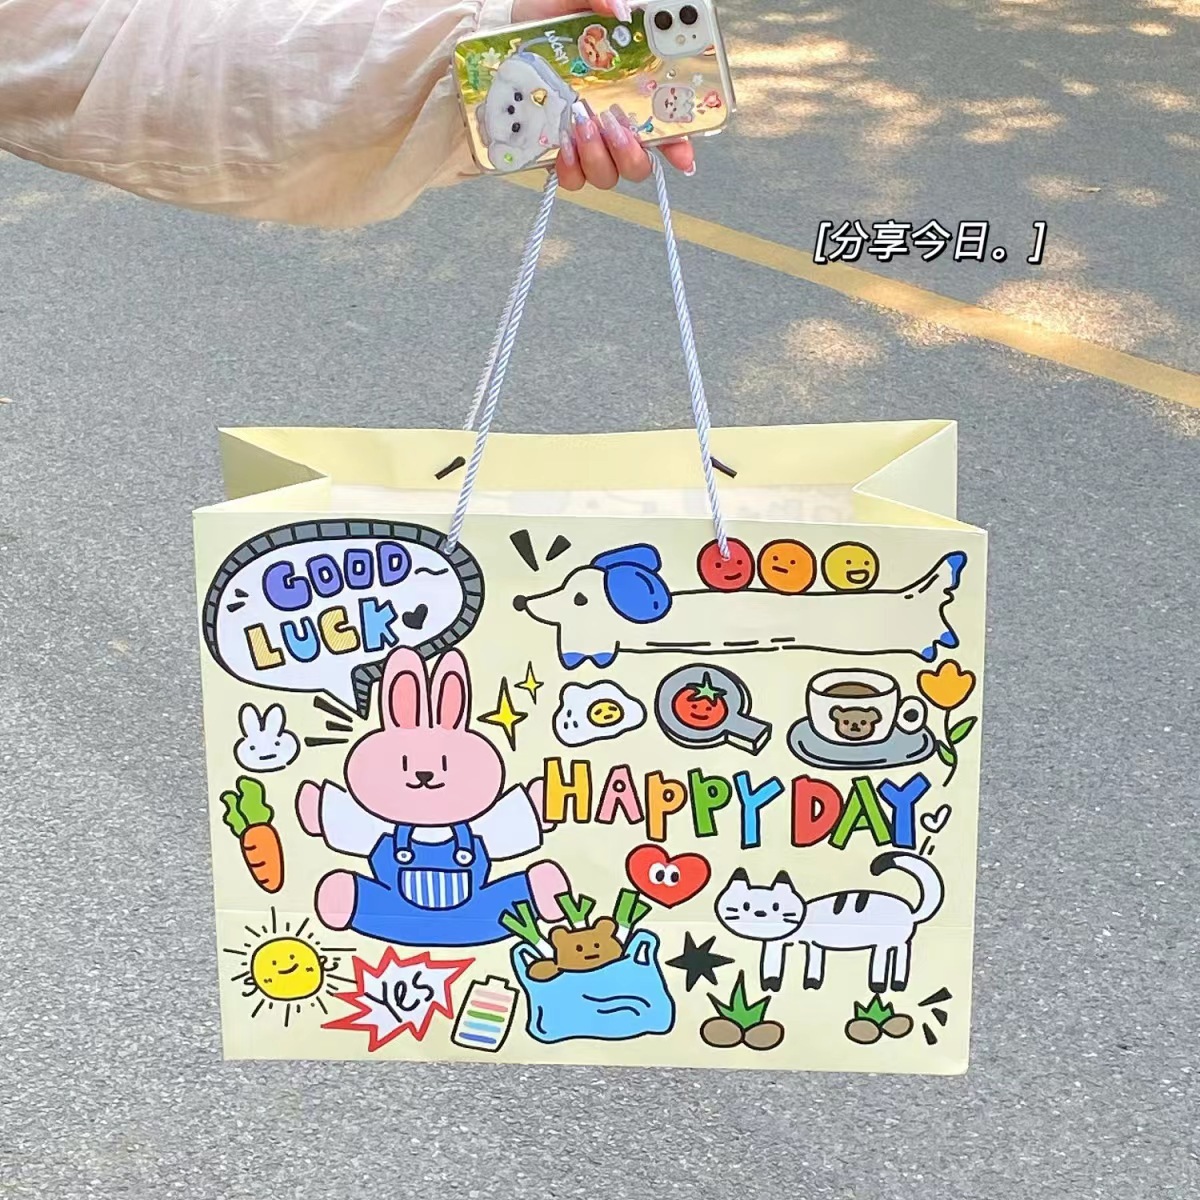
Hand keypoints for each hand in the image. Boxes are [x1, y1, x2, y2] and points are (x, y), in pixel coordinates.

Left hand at [507, 0, 695, 188]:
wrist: (500, 43)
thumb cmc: (544, 22)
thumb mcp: (573, 2)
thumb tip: (622, 9)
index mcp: (631, 92)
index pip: (668, 128)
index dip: (681, 146)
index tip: (683, 155)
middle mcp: (614, 125)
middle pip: (639, 164)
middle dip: (631, 151)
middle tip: (613, 122)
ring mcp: (588, 145)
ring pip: (608, 175)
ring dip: (597, 156)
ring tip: (580, 123)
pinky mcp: (560, 156)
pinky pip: (573, 180)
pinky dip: (570, 168)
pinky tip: (562, 143)